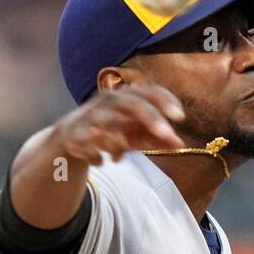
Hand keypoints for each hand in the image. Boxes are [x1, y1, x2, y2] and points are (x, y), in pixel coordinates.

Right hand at [58, 82, 185, 165]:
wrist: (73, 135)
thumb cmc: (113, 130)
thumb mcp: (138, 135)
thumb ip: (159, 139)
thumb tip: (180, 145)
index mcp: (127, 97)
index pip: (149, 92)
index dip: (165, 100)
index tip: (180, 116)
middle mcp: (110, 101)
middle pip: (132, 104)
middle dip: (151, 118)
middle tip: (168, 135)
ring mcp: (91, 115)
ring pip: (108, 123)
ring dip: (116, 143)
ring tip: (117, 157)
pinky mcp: (75, 132)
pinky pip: (87, 142)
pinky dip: (95, 154)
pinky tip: (100, 161)